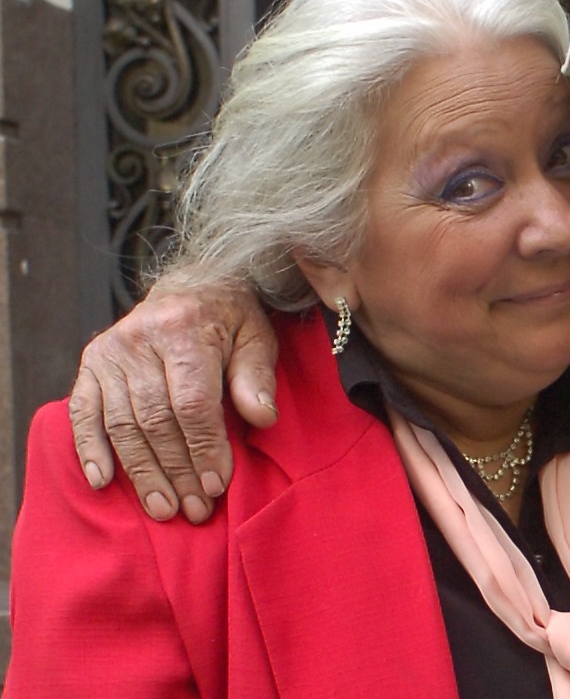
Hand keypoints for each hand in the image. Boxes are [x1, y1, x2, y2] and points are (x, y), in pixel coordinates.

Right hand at [67, 277, 278, 523]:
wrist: (191, 284)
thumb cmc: (232, 319)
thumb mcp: (257, 337)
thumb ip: (257, 377)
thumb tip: (262, 419)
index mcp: (186, 328)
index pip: (192, 402)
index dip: (204, 448)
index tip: (217, 485)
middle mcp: (141, 338)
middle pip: (155, 419)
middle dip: (176, 470)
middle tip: (193, 508)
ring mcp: (110, 351)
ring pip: (122, 424)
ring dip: (141, 472)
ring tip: (162, 507)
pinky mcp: (91, 363)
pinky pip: (83, 412)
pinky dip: (90, 449)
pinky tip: (102, 482)